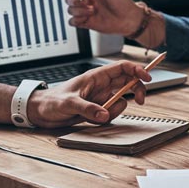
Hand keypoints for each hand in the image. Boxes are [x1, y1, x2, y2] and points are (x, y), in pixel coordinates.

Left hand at [28, 60, 149, 126]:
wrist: (40, 112)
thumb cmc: (51, 101)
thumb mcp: (68, 103)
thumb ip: (87, 108)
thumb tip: (104, 114)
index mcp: (95, 77)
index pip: (122, 67)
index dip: (137, 70)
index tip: (147, 78)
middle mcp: (100, 86)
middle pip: (128, 82)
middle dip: (136, 90)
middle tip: (140, 100)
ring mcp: (100, 98)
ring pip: (121, 100)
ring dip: (115, 110)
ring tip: (99, 115)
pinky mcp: (97, 109)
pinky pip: (111, 113)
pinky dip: (106, 118)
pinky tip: (91, 120)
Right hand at [65, 0, 140, 34]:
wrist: (129, 20)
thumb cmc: (123, 3)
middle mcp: (87, 1)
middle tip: (86, 1)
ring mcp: (86, 12)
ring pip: (70, 10)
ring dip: (79, 10)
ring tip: (92, 10)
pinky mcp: (87, 23)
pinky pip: (73, 21)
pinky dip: (76, 20)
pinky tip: (86, 18)